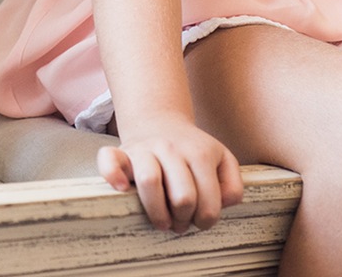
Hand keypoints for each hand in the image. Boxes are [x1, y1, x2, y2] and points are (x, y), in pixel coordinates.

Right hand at [97, 113, 242, 233]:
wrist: (160, 121)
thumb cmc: (193, 150)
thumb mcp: (223, 160)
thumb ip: (233, 185)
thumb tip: (221, 204)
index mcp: (200, 153)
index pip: (208, 203)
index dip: (205, 221)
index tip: (199, 220)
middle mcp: (172, 148)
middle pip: (182, 197)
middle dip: (183, 220)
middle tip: (180, 221)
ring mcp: (145, 148)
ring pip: (149, 182)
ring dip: (157, 213)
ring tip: (162, 221)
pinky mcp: (122, 151)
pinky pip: (109, 160)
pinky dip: (112, 175)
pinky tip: (122, 188)